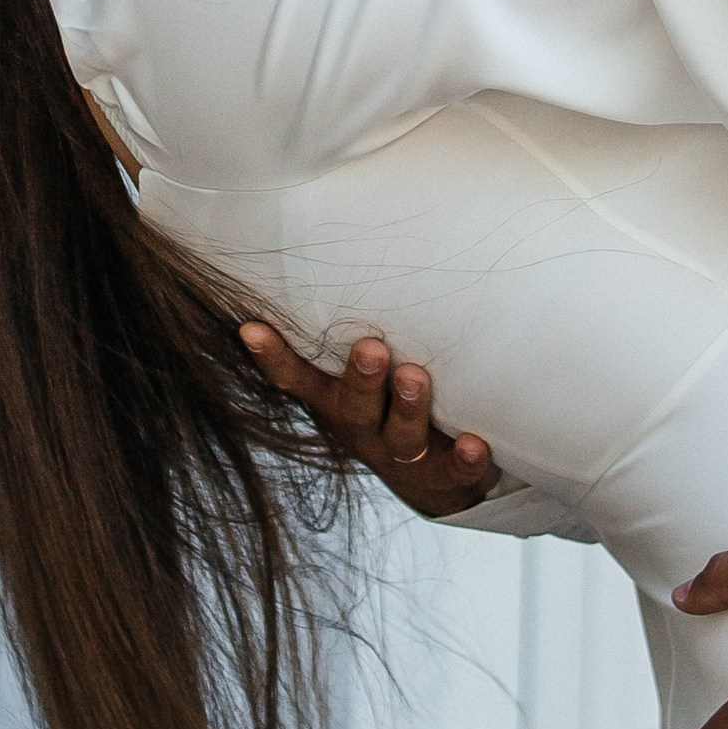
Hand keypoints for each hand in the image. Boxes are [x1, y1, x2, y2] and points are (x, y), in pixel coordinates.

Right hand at [238, 325, 500, 519]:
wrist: (433, 483)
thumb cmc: (393, 405)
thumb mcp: (365, 378)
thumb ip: (355, 333)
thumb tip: (347, 245)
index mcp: (338, 402)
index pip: (299, 379)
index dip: (274, 356)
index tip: (251, 327)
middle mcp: (364, 428)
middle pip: (354, 408)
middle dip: (361, 379)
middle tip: (371, 347)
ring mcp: (402, 454)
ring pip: (401, 436)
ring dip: (408, 408)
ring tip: (416, 376)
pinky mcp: (444, 475)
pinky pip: (455, 470)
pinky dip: (465, 459)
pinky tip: (476, 445)